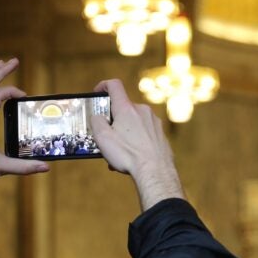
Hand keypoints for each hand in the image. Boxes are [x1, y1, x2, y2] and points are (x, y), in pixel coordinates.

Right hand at [90, 79, 184, 209]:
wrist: (155, 171)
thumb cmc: (128, 154)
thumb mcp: (102, 138)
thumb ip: (97, 122)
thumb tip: (98, 117)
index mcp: (126, 108)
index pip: (114, 86)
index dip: (103, 86)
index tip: (97, 93)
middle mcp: (142, 111)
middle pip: (123, 109)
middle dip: (113, 121)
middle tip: (106, 137)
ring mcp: (154, 122)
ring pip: (134, 124)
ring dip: (124, 134)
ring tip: (118, 154)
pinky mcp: (160, 135)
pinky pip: (144, 134)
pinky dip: (135, 142)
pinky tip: (131, 158)